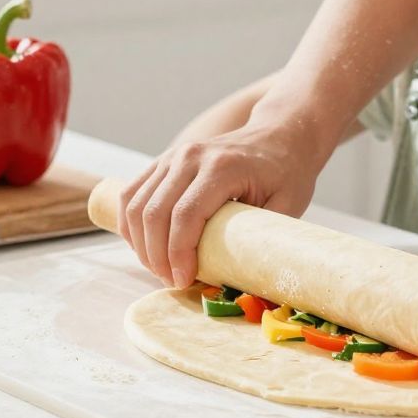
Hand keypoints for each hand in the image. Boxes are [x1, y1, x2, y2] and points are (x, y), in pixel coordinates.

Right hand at [121, 116, 331, 286]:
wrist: (278, 135)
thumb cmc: (287, 173)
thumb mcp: (287, 205)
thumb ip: (260, 238)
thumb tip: (237, 278)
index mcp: (222, 167)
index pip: (185, 215)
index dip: (178, 254)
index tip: (184, 281)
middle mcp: (191, 156)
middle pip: (154, 212)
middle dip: (156, 256)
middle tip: (171, 282)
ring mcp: (173, 156)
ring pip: (135, 204)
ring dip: (140, 244)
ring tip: (159, 269)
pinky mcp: (164, 161)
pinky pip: (132, 194)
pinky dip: (131, 226)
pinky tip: (145, 247)